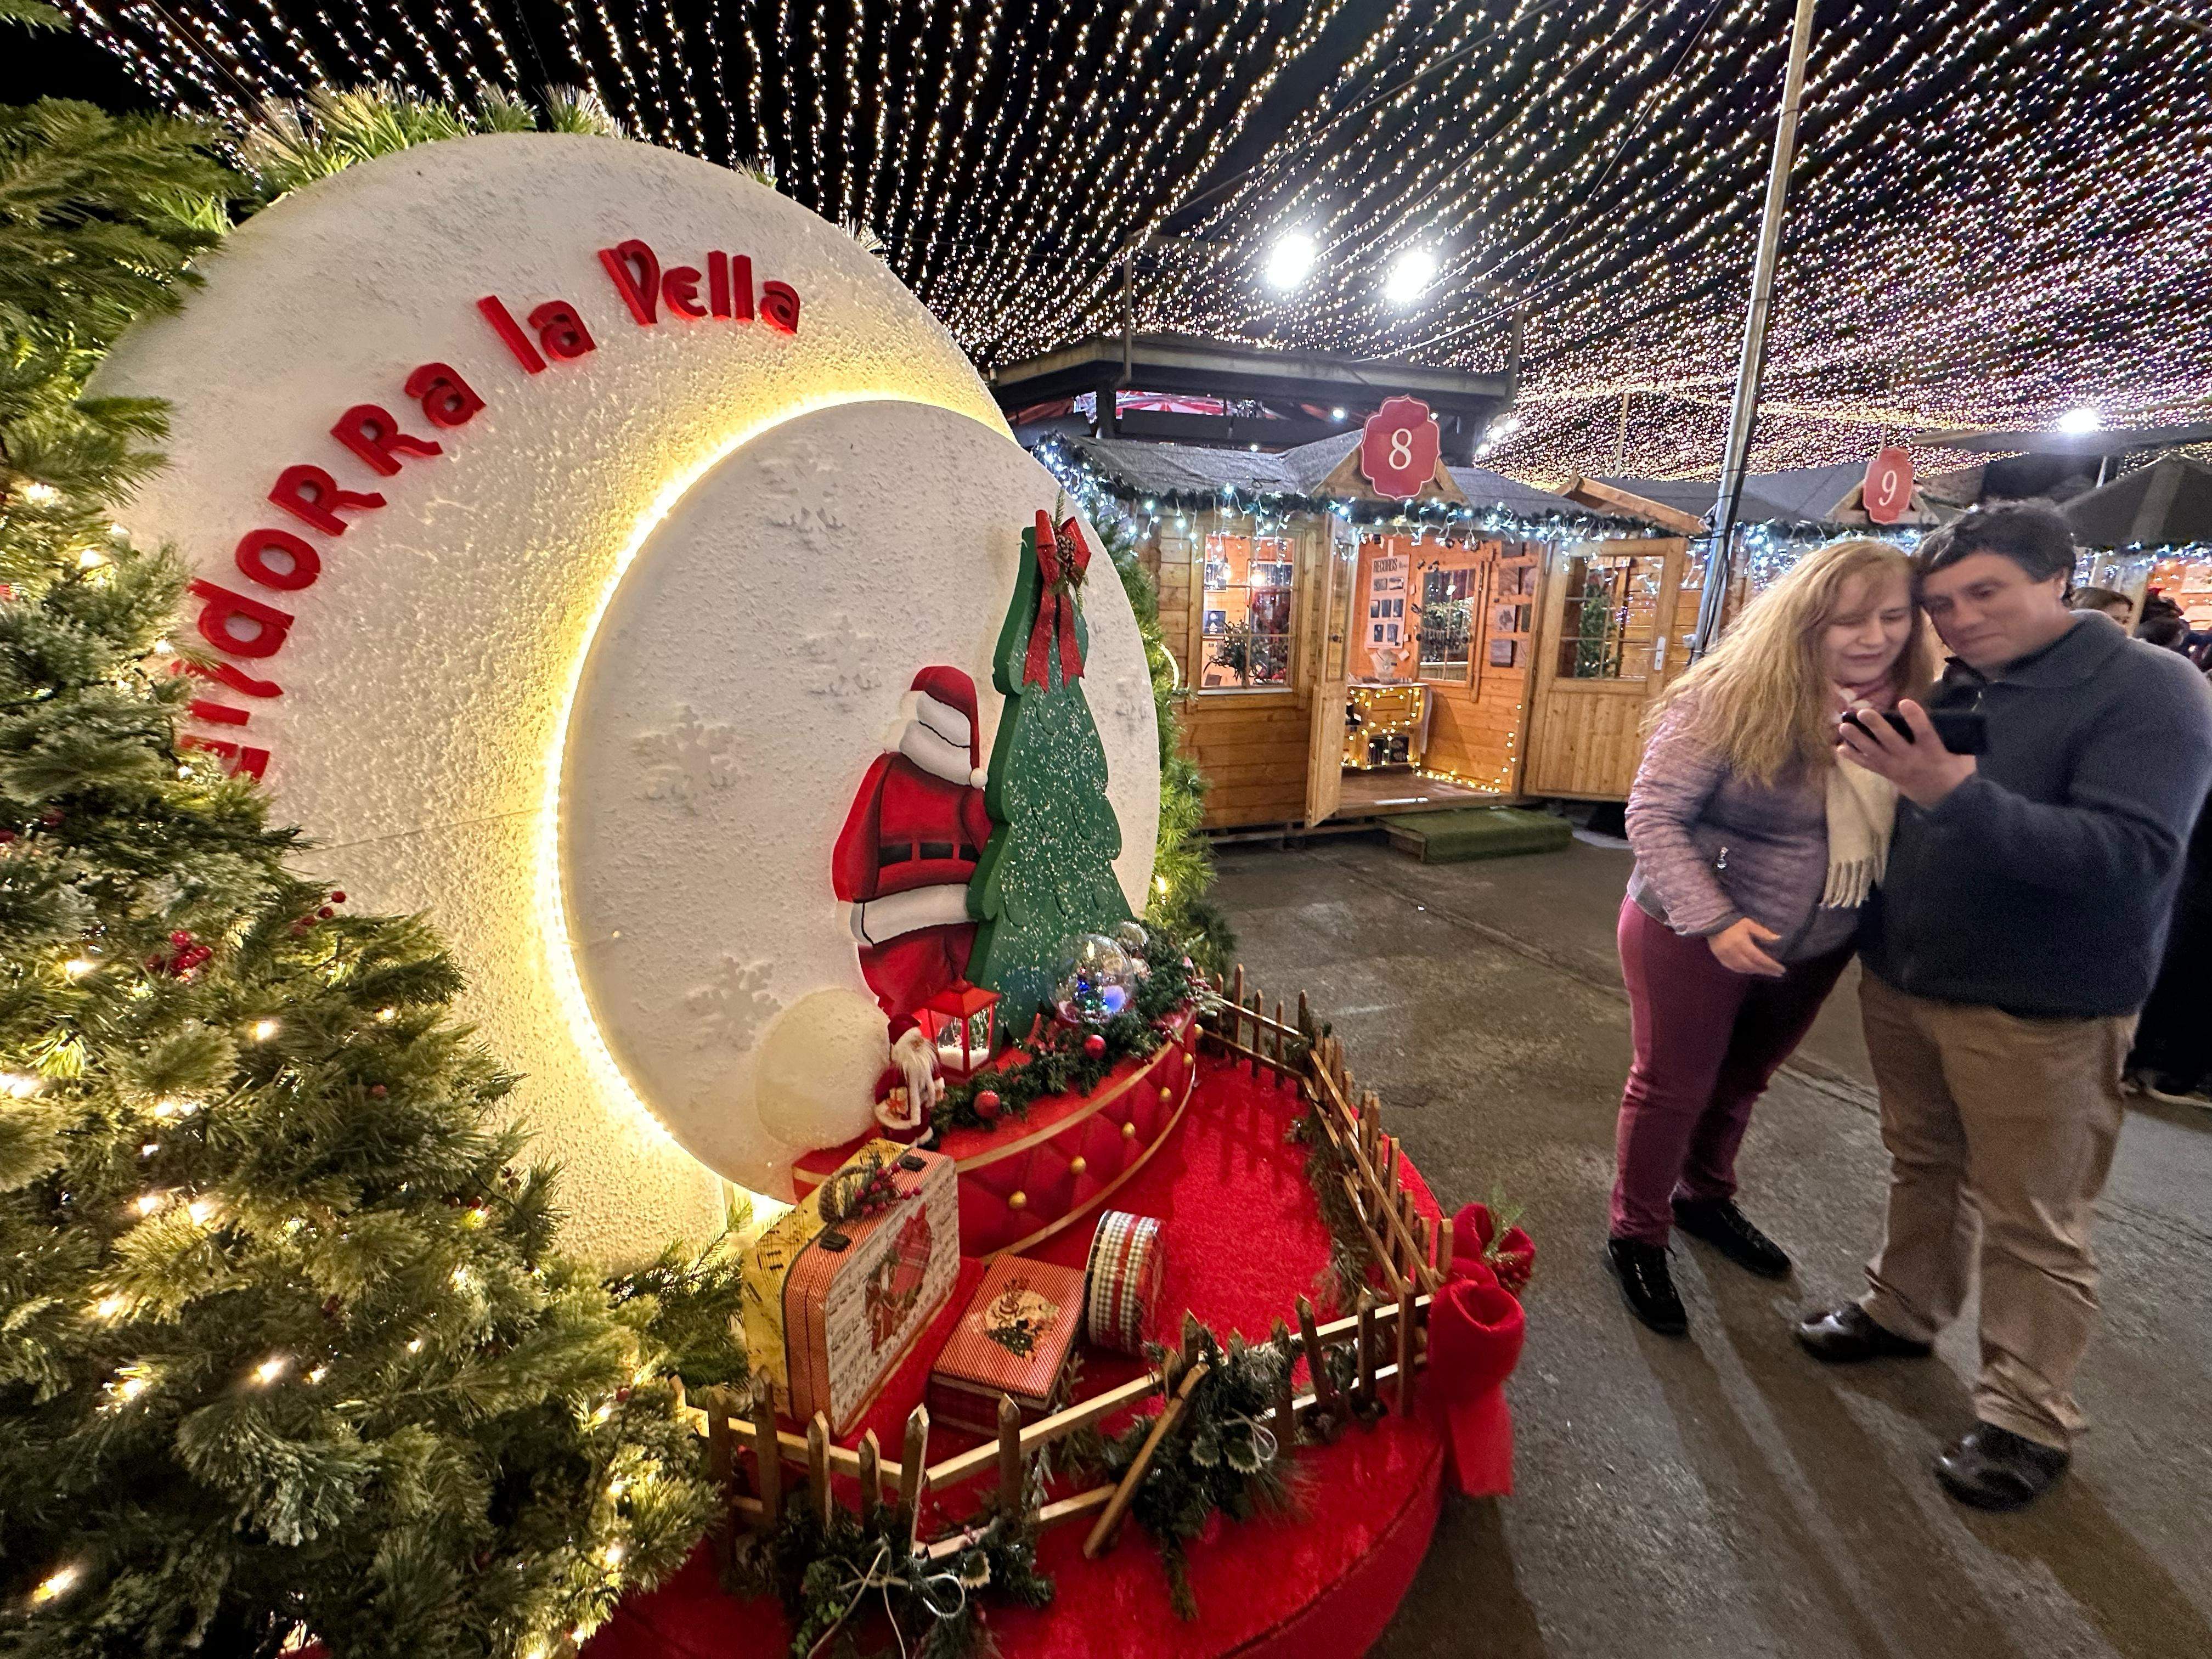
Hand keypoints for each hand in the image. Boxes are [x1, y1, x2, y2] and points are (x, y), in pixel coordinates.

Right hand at [1708, 917, 1785, 977]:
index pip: (1759, 958)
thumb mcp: (1750, 924)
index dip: (1771, 965)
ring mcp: (1725, 957)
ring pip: (1743, 969)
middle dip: (1766, 970)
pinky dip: (1744, 971)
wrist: (1713, 921)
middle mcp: (1733, 953)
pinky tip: (1751, 970)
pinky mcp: (1720, 959)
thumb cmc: (1734, 922)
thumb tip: (1779, 939)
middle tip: (1777, 973)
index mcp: (1742, 943)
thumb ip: (1763, 932)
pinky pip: (1734, 968)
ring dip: (1756, 971)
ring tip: (1766, 972)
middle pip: (1752, 966)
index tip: (1782, 969)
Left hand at [1836, 698, 1976, 807]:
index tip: (1905, 701)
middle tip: (1863, 712)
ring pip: (1875, 753)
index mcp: (1934, 752)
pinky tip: (1839, 748)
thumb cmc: (1956, 771)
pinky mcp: (1889, 776)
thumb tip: (1948, 714)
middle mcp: (1912, 760)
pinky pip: (1869, 766)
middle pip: (1892, 741)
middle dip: (1876, 726)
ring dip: (1858, 739)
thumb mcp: (1961, 754)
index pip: (1925, 732)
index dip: (1915, 718)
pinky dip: (1854, 757)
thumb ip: (1952, 737)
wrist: (1948, 801)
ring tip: (1844, 726)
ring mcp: (1898, 769)